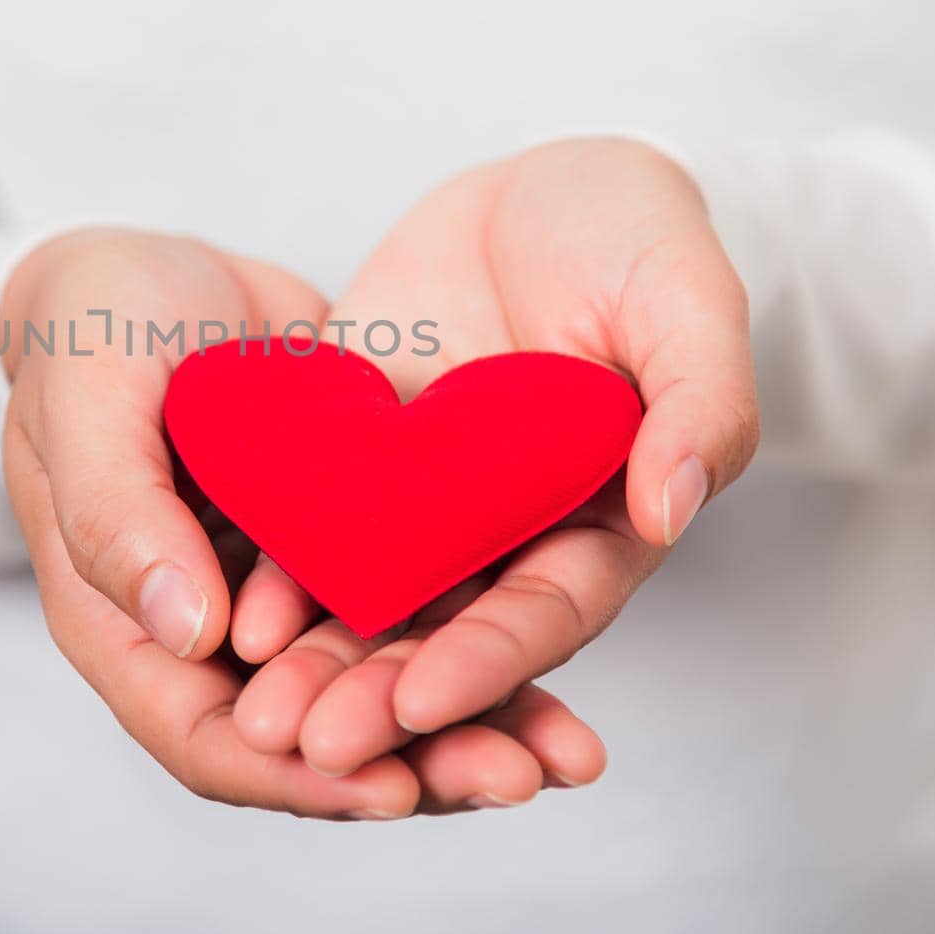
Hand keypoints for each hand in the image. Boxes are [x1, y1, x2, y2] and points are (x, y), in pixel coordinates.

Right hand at [2, 226, 619, 816]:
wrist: (152, 270)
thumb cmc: (90, 327)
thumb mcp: (88, 400)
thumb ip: (119, 514)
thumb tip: (191, 635)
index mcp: (127, 624)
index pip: (208, 739)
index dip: (297, 780)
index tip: (393, 786)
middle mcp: (209, 632)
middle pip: (311, 738)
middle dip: (414, 765)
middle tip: (518, 778)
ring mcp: (279, 594)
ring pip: (375, 685)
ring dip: (467, 722)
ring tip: (566, 752)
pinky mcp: (341, 544)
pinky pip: (410, 608)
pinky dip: (475, 635)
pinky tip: (556, 651)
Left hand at [232, 138, 759, 787]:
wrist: (543, 185)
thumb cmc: (637, 235)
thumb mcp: (686, 296)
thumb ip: (700, 400)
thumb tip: (672, 506)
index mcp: (598, 517)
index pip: (545, 611)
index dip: (489, 663)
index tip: (423, 706)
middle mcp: (506, 529)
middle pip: (445, 632)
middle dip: (382, 694)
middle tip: (312, 748)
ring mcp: (427, 497)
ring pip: (372, 597)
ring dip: (320, 660)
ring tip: (259, 714)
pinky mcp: (360, 452)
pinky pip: (316, 519)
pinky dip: (282, 569)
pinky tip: (234, 612)